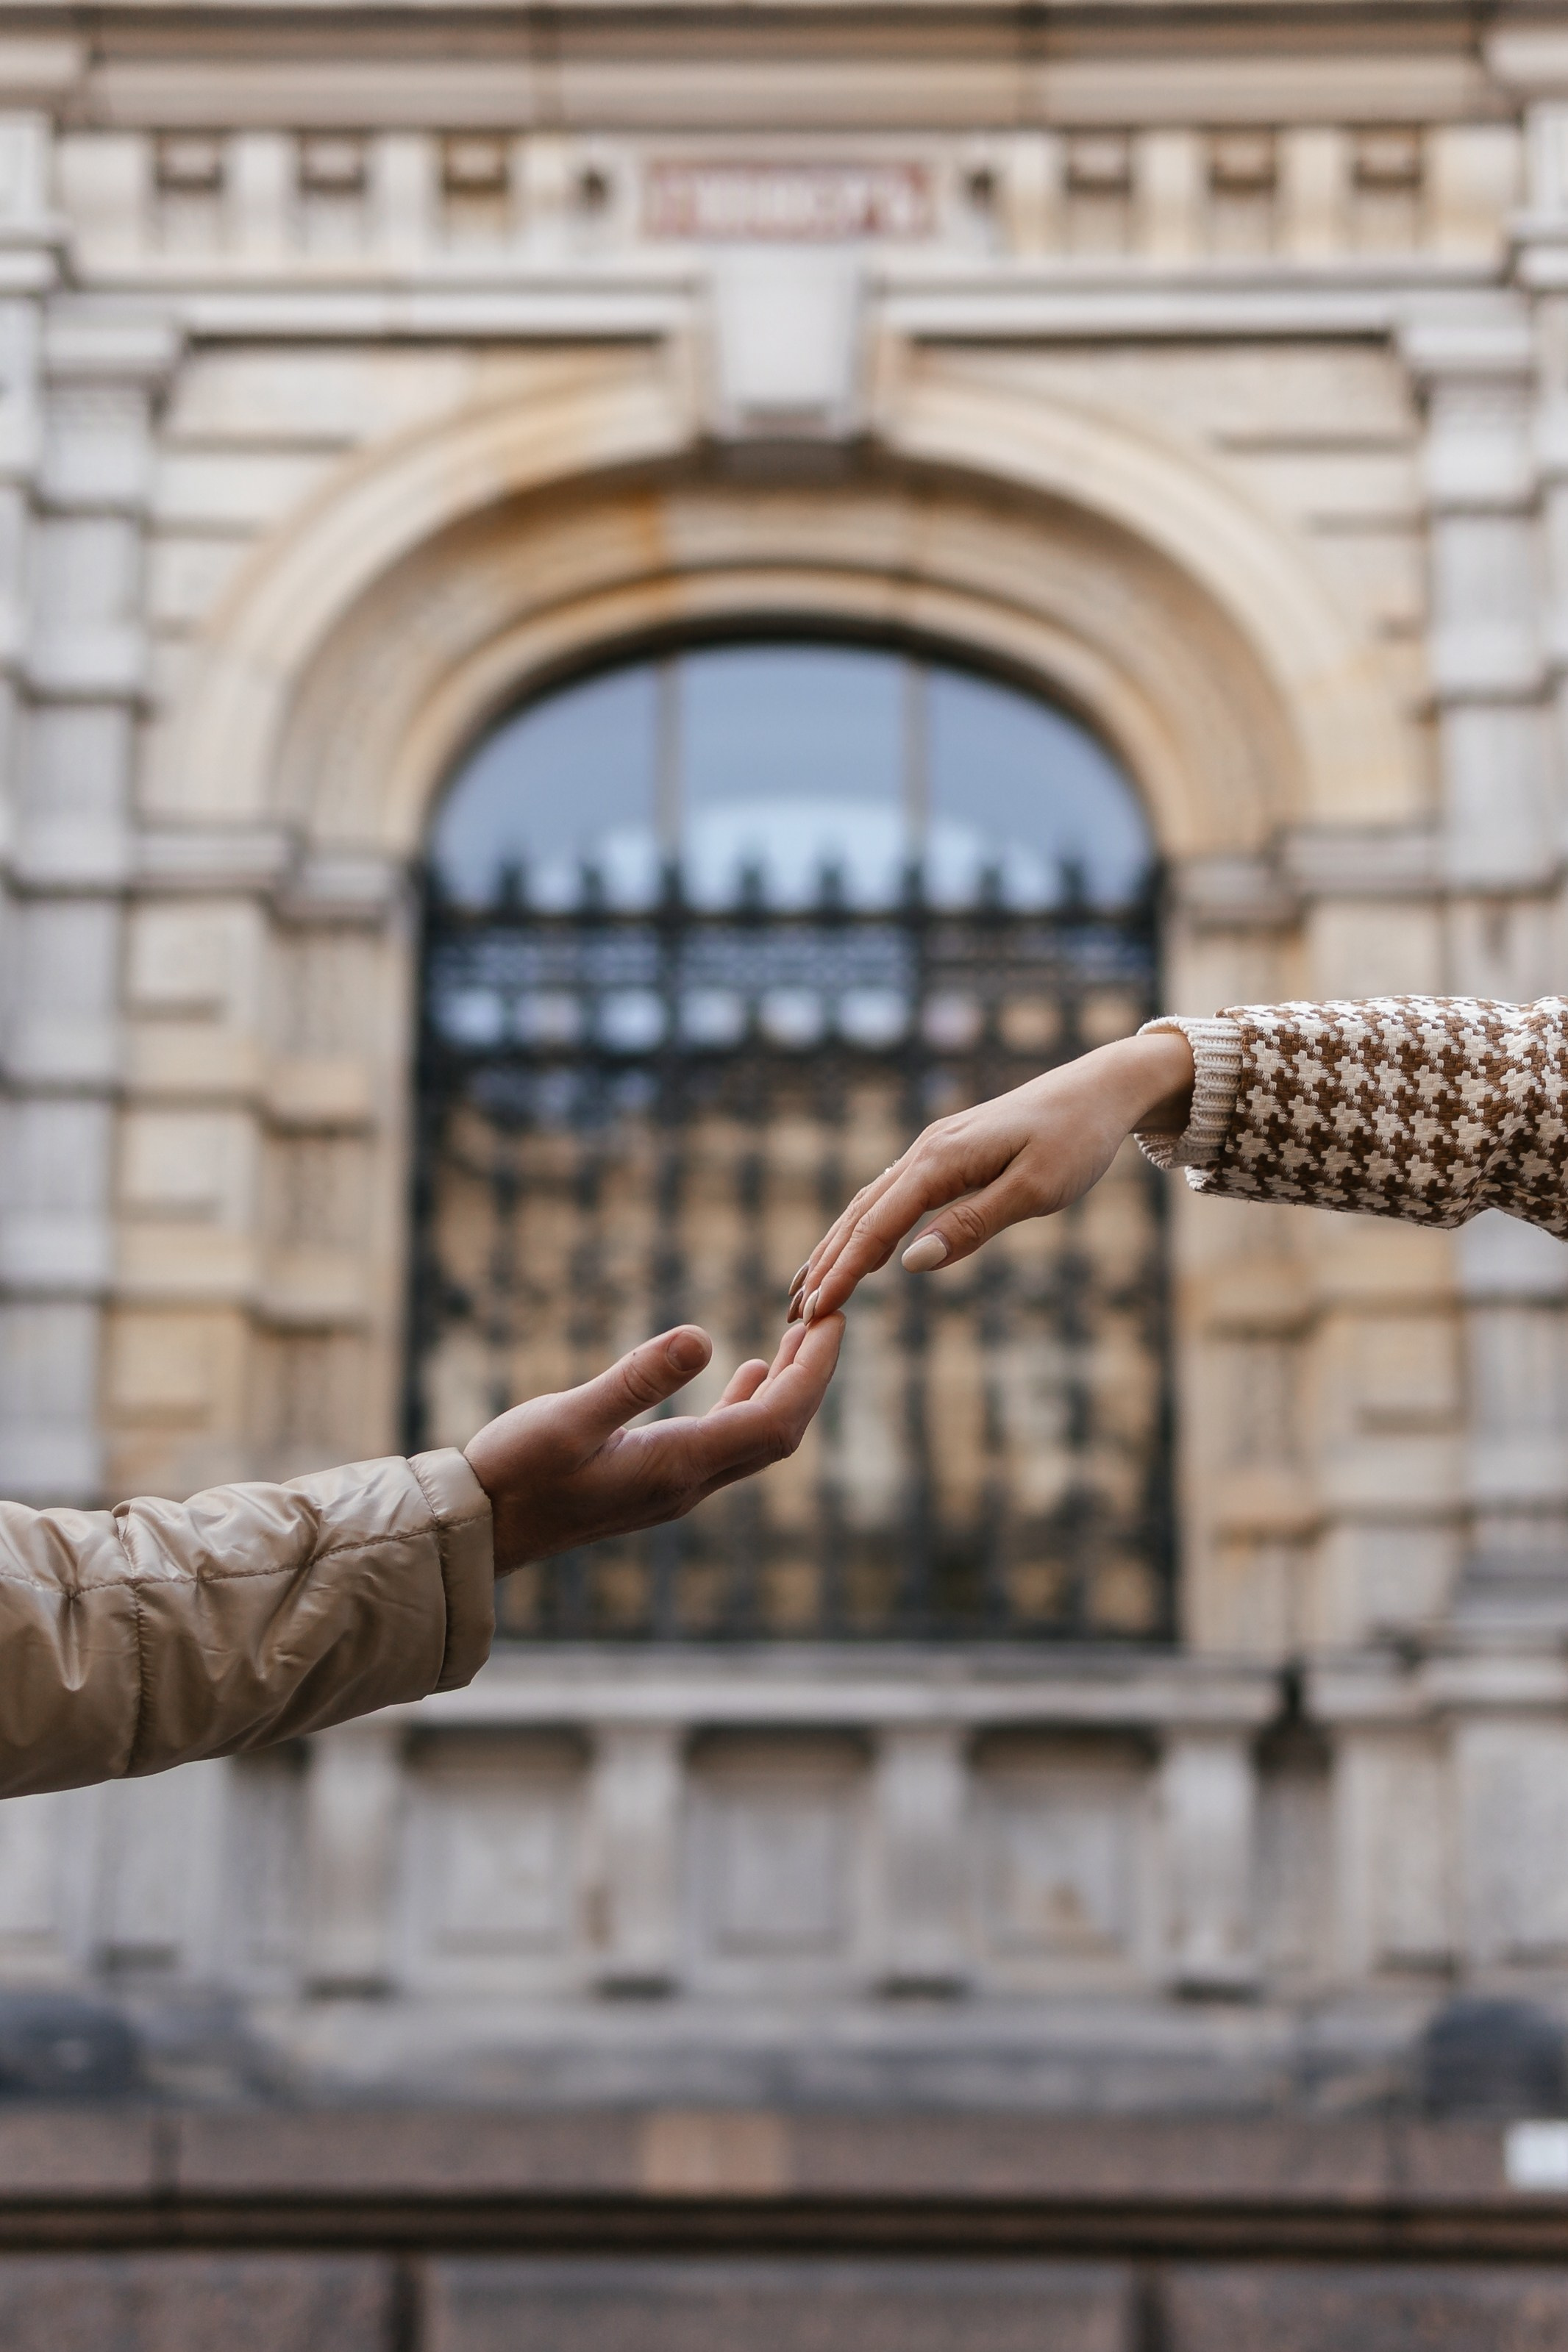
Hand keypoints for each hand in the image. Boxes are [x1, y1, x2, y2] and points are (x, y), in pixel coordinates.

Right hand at [464, 1316, 844, 1573]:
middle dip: (811, 1376)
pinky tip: (745, 1372)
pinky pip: (723, 1441)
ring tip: (803, 1336)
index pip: (775, 1421)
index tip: (836, 1321)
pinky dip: (746, 1402)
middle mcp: (687, 1483)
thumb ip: (635, 1379)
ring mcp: (673, 1486)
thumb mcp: (569, 1418)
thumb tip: (703, 1337)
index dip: (814, 1372)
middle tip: (832, 1318)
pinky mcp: (653, 1479)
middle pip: (778, 1432)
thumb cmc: (515, 1474)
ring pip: (754, 1438)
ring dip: (784, 1387)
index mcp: (677, 1467)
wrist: (480, 1531)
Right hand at [788, 1029, 1193, 1324]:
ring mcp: (933, 1149)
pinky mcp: (947, 1153)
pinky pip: (892, 1193)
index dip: (844, 1270)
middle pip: (860, 1213)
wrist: (1101, 1088)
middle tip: (794, 1312)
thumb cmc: (1076, 1139)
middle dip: (826, 1263)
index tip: (816, 1311)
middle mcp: (926, 1150)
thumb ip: (972, 1224)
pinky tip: (857, 1246)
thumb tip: (911, 1262)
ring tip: (809, 1286)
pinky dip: (864, 1224)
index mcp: (941, 1159)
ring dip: (837, 1245)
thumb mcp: (1035, 1189)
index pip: (878, 1224)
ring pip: (870, 1202)